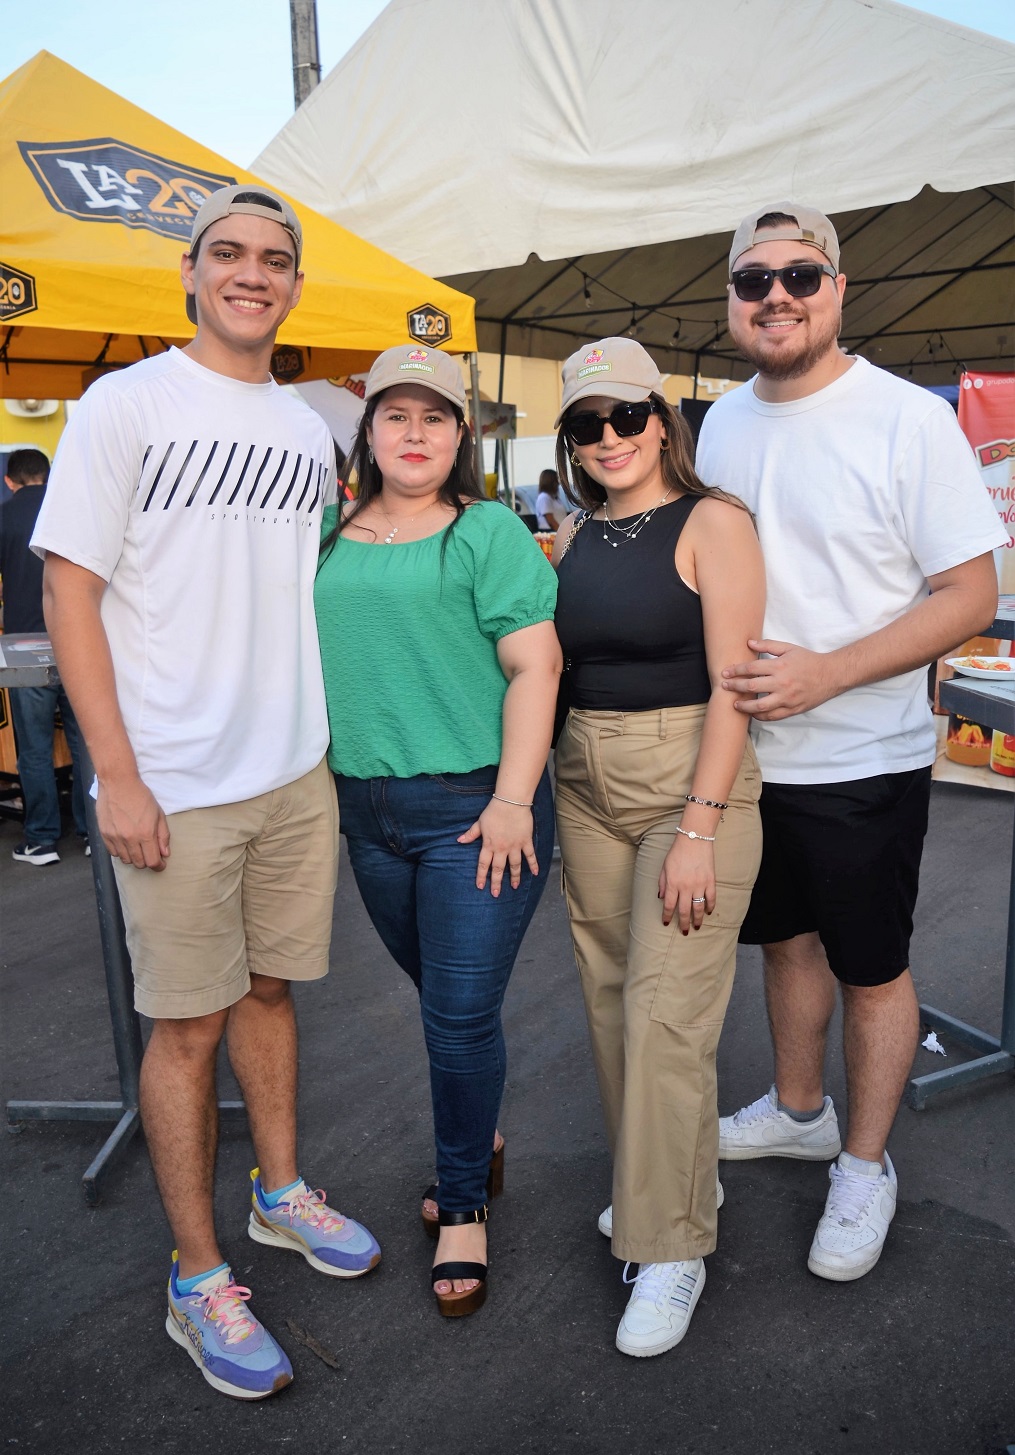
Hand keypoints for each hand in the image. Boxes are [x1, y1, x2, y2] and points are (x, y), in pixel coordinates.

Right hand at [96, 774, 170, 869]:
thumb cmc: (141, 796)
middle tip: (149, 854)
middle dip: (147, 862)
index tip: (161, 864)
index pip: (152, 861)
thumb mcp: (158, 813)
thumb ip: (163, 836)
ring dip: (134, 857)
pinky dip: (121, 852)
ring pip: (125, 860)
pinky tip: (125, 844)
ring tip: (137, 848)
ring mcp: (115, 837)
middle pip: (139, 863)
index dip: (158, 866)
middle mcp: (130, 838)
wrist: (118, 783)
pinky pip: (113, 853)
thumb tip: (165, 854)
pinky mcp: (104, 834)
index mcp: (146, 833)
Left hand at [458, 799, 537, 896]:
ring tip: (514, 886)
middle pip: (498, 869)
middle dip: (496, 882)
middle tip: (496, 894)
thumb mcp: (479, 823)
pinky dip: (533, 864)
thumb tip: (459, 841)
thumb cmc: (494, 811)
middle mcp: (502, 848)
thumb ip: (470, 834)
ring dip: (514, 877)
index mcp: (489, 844)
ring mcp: (515, 846)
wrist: (511, 802)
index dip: (482, 876)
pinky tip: (535, 873)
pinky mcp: (525, 841)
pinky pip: (530, 855)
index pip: (484, 864)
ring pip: (515, 865)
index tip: (480, 887)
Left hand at [659, 837, 714, 932]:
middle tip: (685, 931)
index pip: (669, 906)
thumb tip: (662, 897)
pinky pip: (711, 898)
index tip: (666, 923)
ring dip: (698, 919)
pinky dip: (710, 907)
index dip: (667, 916)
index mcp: (673, 884)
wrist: (694, 840)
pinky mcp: (710, 881)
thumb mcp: (665, 867)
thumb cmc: (677, 852)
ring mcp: (699, 885)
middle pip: (684, 911)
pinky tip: (708, 912)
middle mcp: (685, 887)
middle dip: (684, 923)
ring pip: (699, 908)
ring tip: (697, 926)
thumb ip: (663, 883)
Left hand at [721, 638, 840, 719]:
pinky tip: (753, 713)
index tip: (726, 673)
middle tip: (724, 686)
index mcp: (780, 666)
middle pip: (752, 686)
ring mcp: (787, 698)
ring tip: (736, 704)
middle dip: (735, 686)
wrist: (831, 675)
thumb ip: (768, 645)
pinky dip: (761, 716)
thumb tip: (749, 643)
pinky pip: (773, 716)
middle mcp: (782, 683)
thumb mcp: (789, 648)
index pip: (752, 668)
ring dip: (745, 706)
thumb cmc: (809, 660)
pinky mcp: (793, 709)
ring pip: (760, 706)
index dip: (736, 670)